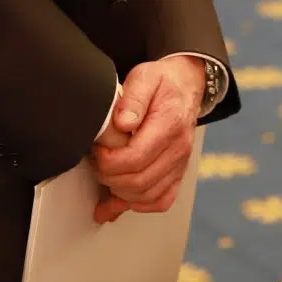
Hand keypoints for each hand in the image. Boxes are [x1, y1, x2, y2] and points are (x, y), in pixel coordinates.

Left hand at [92, 56, 204, 223]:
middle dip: (109, 177)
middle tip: (97, 161)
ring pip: (147, 196)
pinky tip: (122, 197)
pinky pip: (161, 201)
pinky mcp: (178, 173)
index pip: (135, 158)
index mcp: (170, 124)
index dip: (108, 160)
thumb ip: (133, 98)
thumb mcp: (145, 77)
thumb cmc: (162, 83)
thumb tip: (123, 123)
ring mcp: (180, 164)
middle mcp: (179, 148)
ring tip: (106, 175)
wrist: (184, 87)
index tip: (97, 149)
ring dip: (120, 192)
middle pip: (139, 182)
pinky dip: (139, 204)